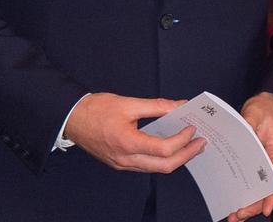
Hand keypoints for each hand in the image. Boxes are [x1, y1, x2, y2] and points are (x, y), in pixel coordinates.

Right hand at [64, 92, 203, 172]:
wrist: (72, 119)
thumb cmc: (96, 109)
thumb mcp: (129, 103)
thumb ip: (157, 106)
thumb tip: (180, 105)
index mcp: (128, 143)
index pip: (164, 150)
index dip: (182, 140)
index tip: (193, 128)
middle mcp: (125, 159)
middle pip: (164, 166)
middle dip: (186, 155)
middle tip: (201, 143)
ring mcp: (122, 164)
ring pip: (155, 169)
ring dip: (176, 159)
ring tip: (190, 145)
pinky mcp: (120, 163)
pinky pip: (146, 166)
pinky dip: (162, 159)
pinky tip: (170, 147)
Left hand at [227, 92, 272, 221]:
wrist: (269, 104)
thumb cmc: (266, 108)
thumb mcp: (256, 112)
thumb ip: (249, 123)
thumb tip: (243, 134)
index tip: (267, 209)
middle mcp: (272, 159)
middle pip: (267, 188)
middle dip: (255, 205)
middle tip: (238, 215)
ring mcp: (264, 162)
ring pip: (259, 188)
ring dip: (249, 203)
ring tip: (234, 216)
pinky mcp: (256, 161)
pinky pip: (252, 180)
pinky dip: (245, 192)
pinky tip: (234, 201)